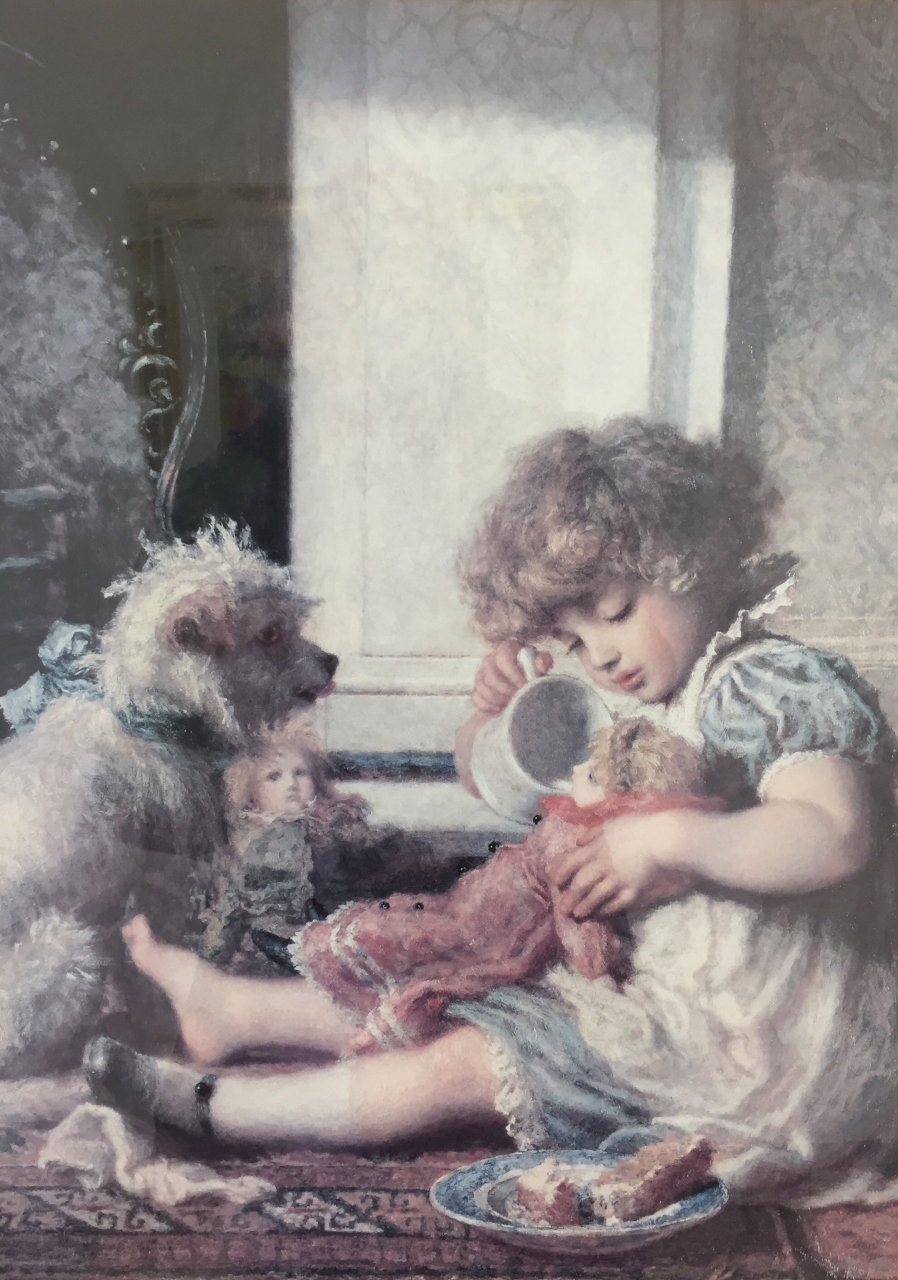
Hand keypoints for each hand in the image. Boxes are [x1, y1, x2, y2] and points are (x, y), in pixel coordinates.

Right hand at [471, 640, 552, 714]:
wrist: (523, 688)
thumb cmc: (532, 673)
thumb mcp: (540, 665)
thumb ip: (543, 661)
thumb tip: (540, 665)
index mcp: (506, 649)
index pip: (503, 658)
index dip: (513, 673)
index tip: (523, 686)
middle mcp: (490, 659)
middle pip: (490, 675)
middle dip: (505, 689)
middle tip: (518, 697)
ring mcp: (481, 675)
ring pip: (482, 687)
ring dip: (498, 699)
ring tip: (511, 703)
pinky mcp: (476, 689)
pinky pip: (476, 698)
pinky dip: (488, 706)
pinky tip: (500, 708)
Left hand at [554, 812, 695, 916]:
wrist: (663, 839)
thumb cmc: (638, 828)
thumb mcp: (611, 824)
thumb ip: (593, 833)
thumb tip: (577, 842)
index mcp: (596, 847)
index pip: (572, 862)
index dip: (562, 873)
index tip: (556, 882)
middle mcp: (603, 865)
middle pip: (581, 883)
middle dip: (569, 897)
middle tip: (561, 908)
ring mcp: (617, 880)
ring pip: (595, 897)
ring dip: (585, 907)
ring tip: (577, 915)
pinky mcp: (632, 890)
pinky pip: (615, 904)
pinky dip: (606, 909)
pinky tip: (600, 913)